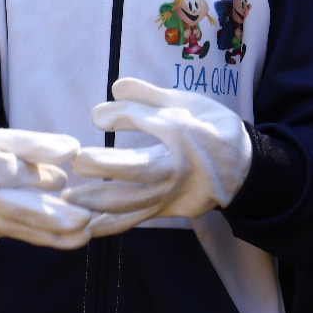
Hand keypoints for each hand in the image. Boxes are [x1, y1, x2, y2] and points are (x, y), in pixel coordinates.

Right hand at [0, 123, 90, 248]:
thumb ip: (32, 143)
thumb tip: (72, 149)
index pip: (9, 173)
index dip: (36, 177)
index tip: (65, 178)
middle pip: (13, 207)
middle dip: (49, 217)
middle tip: (84, 220)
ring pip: (15, 226)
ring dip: (49, 235)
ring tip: (82, 238)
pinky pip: (10, 232)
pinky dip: (38, 236)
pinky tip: (65, 239)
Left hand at [65, 78, 251, 236]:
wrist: (244, 168)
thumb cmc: (213, 128)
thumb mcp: (190, 102)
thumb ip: (150, 95)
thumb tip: (113, 87)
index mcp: (185, 132)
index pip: (145, 121)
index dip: (117, 115)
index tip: (96, 116)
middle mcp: (179, 166)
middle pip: (138, 169)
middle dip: (104, 166)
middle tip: (76, 160)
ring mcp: (173, 193)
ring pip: (132, 202)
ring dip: (97, 201)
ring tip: (69, 196)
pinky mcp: (168, 211)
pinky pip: (134, 221)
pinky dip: (108, 225)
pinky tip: (84, 225)